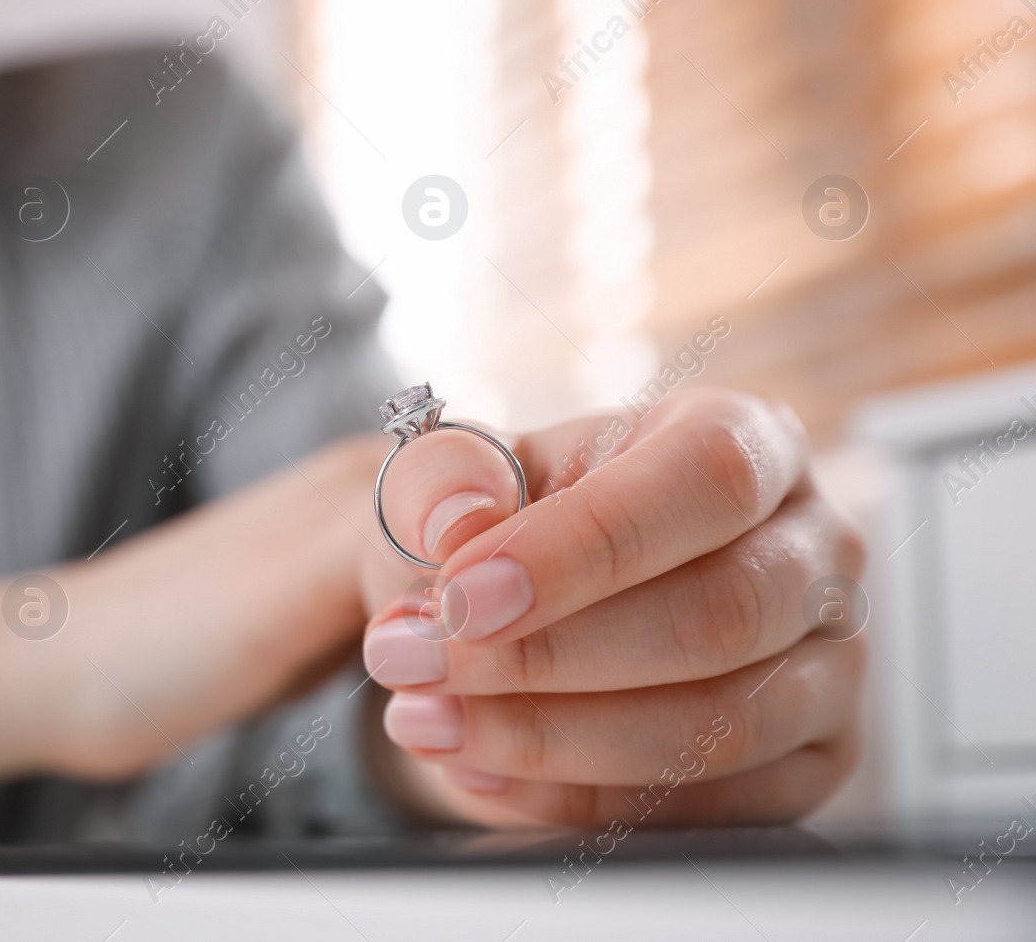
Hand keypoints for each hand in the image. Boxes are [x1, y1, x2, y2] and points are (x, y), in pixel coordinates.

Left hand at [359, 388, 865, 827]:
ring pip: (720, 725)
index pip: (705, 479)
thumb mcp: (453, 481)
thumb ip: (440, 479)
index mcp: (745, 436)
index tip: (460, 597)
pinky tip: (479, 768)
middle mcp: (813, 546)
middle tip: (416, 663)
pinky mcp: (811, 763)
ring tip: (427, 719)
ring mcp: (830, 662)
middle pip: (720, 615)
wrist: (509, 613)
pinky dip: (577, 801)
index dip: (582, 547)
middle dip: (548, 657)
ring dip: (550, 738)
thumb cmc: (503, 528)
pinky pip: (712, 809)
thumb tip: (456, 517)